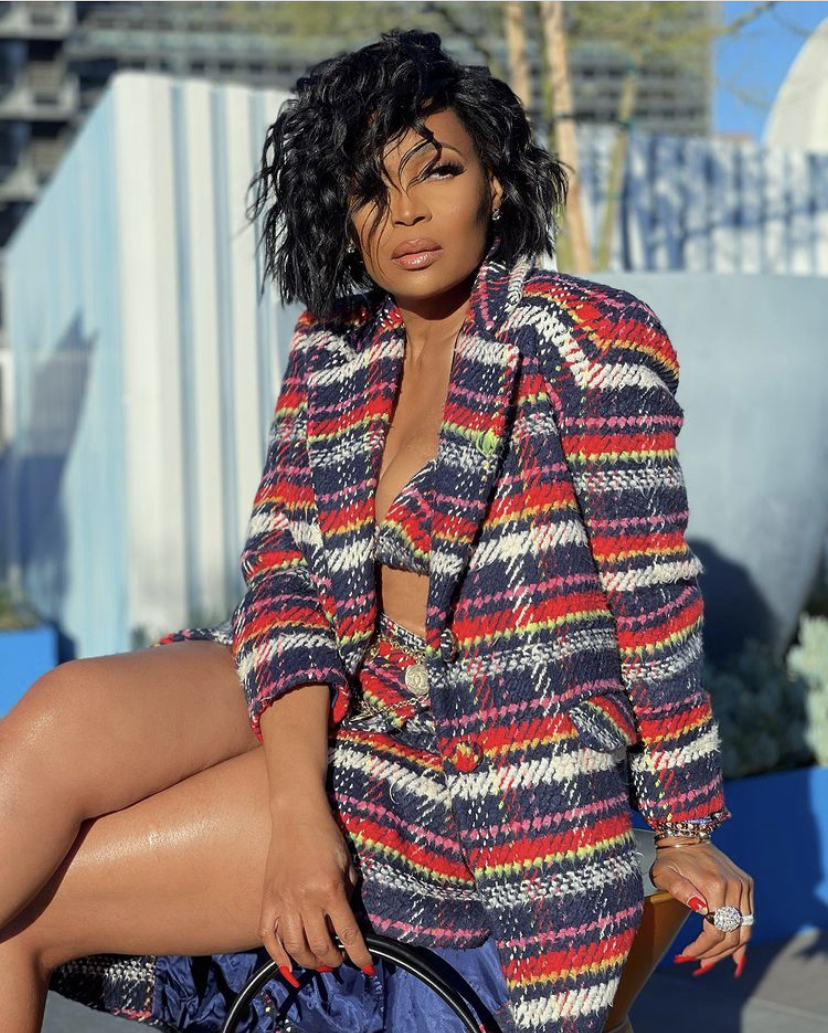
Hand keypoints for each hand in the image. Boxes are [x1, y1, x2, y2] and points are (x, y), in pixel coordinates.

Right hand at [258, 795, 374, 982]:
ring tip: (319, 961)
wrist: (296, 816)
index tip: (366, 966)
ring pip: (295, 947)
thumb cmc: (326, 836)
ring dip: (310, 961)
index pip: (348, 934)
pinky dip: (278, 956)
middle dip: (334, 960)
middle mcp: (305, 900)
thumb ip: (347, 895)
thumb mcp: (347, 865)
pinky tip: (288, 966)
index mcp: (330, 890)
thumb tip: (345, 924)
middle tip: (340, 959)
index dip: (359, 955)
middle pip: (320, 946)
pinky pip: (268, 936)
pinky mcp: (267, 899)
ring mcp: (283, 901)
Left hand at [650, 840, 753, 977]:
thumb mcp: (665, 873)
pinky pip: (749, 917)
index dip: (702, 947)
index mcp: (715, 884)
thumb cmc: (671, 858)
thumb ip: (680, 891)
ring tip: (712, 961)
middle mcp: (735, 885)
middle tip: (699, 963)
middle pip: (732, 933)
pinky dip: (742, 936)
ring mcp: (743, 884)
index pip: (715, 930)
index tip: (686, 955)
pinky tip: (736, 954)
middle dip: (716, 953)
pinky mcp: (746, 884)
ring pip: (744, 928)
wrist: (687, 835)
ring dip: (730, 949)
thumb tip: (701, 909)